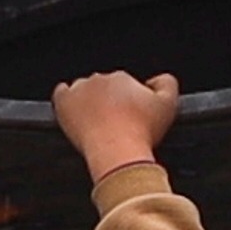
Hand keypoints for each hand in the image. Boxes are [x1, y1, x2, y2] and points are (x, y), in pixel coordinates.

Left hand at [50, 70, 179, 180]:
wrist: (117, 152)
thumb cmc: (142, 132)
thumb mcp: (169, 104)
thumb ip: (167, 83)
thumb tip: (156, 80)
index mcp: (122, 78)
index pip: (122, 85)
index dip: (127, 101)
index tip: (129, 117)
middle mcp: (99, 79)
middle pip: (102, 87)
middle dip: (108, 101)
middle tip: (113, 124)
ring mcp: (79, 91)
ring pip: (82, 90)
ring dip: (88, 101)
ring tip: (95, 122)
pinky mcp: (64, 103)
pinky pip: (61, 93)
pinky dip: (66, 98)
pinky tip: (70, 107)